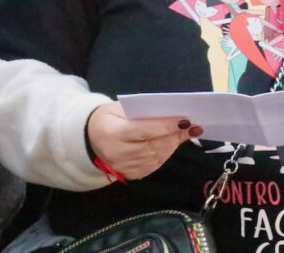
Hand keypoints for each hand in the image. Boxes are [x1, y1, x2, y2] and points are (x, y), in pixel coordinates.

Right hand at [87, 101, 201, 180]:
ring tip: (187, 132)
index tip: (185, 120)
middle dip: (175, 135)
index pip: (144, 130)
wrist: (89, 139)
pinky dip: (166, 152)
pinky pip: (155, 164)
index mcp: (112, 133)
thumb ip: (141, 111)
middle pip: (153, 145)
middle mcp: (118, 154)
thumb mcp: (118, 108)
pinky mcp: (132, 175)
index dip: (166, 126)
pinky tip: (173, 142)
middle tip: (194, 126)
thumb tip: (169, 114)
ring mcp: (125, 167)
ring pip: (157, 156)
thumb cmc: (107, 118)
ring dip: (174, 143)